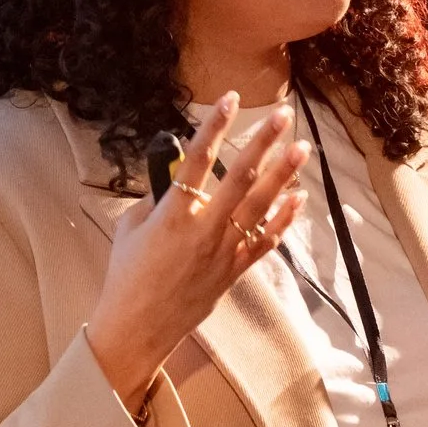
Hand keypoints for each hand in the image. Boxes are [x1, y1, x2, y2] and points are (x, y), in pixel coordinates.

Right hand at [86, 94, 309, 405]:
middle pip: (239, 177)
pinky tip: (298, 198)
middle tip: (282, 116)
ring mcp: (223, 252)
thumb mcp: (129, 229)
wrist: (137, 327)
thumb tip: (173, 182)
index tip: (231, 99)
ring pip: (259, 207)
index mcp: (172, 215)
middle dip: (263, 143)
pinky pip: (264, 241)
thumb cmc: (125, 277)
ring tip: (301, 149)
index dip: (215, 126)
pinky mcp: (233, 271)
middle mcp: (203, 230)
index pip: (197, 160)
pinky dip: (283, 219)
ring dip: (282, 175)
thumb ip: (154, 201)